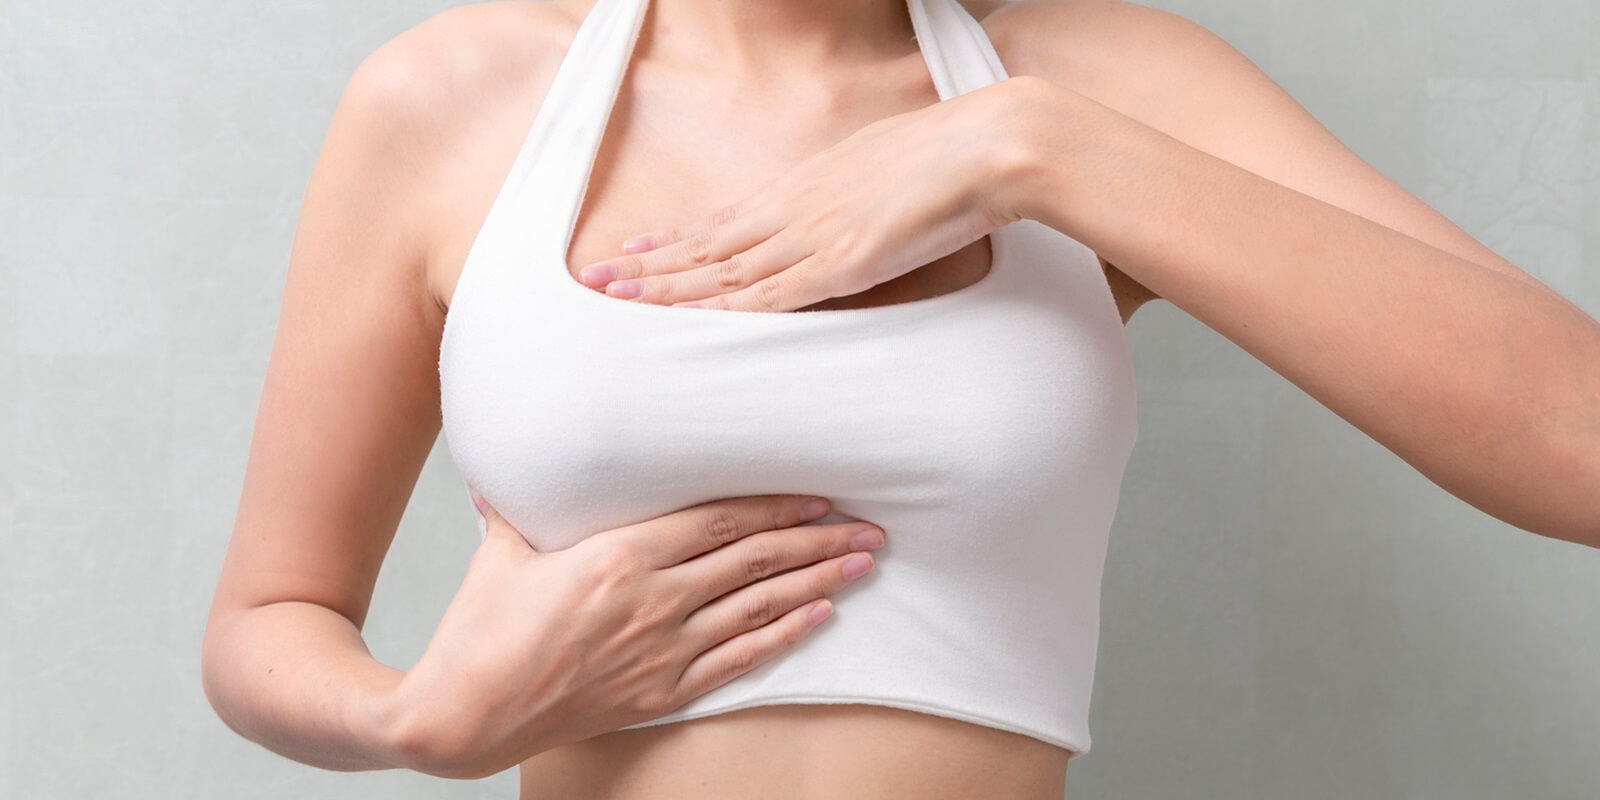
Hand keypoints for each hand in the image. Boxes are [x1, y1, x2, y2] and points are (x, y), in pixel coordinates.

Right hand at [387, 493, 884, 779]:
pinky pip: (738, 660)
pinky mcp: (659, 693)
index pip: (718, 521)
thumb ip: (521, 506)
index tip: (818, 493)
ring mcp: (660, 651)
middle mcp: (651, 601)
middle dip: (817, 540)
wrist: (462, 716)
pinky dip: (783, 637)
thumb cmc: (477, 630)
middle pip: (754, 560)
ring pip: (757, 607)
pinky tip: (819, 618)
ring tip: (861, 564)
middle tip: (869, 526)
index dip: (775, 506)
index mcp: (617, 556)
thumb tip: (514, 464)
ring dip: (817, 583)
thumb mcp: (500, 551)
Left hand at [572, 77, 1039, 311]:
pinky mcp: (842, 264)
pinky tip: (692, 320)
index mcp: (808, 186)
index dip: (676, 240)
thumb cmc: (952, 156)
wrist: (990, 145)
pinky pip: (773, 295)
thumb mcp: (887, 172)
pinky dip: (727, 308)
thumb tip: (850, 214)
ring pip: (726, 271)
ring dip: (671, 287)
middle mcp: (798, 210)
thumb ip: (856, 199)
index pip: (726, 221)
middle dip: (651, 265)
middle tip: (595, 281)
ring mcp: (815, 236)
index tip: (633, 249)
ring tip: (619, 296)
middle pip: (709, 246)